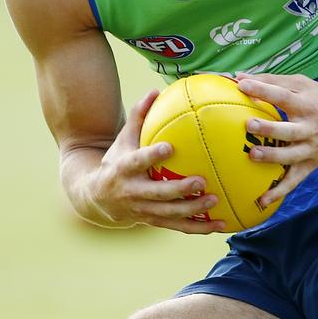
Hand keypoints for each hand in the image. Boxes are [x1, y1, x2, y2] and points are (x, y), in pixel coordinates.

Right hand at [87, 90, 222, 233]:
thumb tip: (155, 90)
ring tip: (215, 201)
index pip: (137, 162)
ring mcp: (143, 211)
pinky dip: (199, 228)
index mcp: (123, 169)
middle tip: (201, 181)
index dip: (151, 156)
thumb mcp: (123, 140)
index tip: (169, 148)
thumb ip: (138, 116)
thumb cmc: (117, 161)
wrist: (97, 199)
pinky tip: (220, 225)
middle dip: (179, 190)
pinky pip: (178, 227)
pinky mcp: (153, 222)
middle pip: (158, 193)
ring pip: (170, 214)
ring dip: (194, 211)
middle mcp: (132, 193)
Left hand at [236, 73, 317, 205]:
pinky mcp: (312, 163)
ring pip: (291, 156)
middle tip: (249, 125)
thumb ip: (271, 81)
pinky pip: (295, 180)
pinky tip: (262, 200)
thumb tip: (239, 78)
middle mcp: (310, 127)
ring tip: (252, 156)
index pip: (282, 96)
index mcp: (306, 104)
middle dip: (269, 129)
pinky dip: (280, 191)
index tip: (242, 85)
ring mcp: (312, 148)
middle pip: (288, 129)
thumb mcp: (302, 84)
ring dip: (272, 157)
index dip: (262, 90)